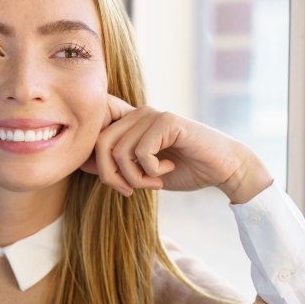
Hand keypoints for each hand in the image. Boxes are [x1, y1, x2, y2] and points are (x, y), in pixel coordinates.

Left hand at [79, 95, 273, 202]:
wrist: (222, 168)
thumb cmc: (184, 170)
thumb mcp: (141, 172)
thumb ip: (115, 165)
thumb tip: (82, 164)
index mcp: (129, 122)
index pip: (95, 136)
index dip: (96, 162)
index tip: (118, 185)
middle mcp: (137, 113)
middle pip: (101, 144)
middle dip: (111, 175)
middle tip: (130, 190)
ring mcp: (152, 114)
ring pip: (120, 151)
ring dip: (136, 177)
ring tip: (155, 182)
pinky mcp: (166, 121)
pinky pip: (141, 152)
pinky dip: (152, 171)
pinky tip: (169, 169)